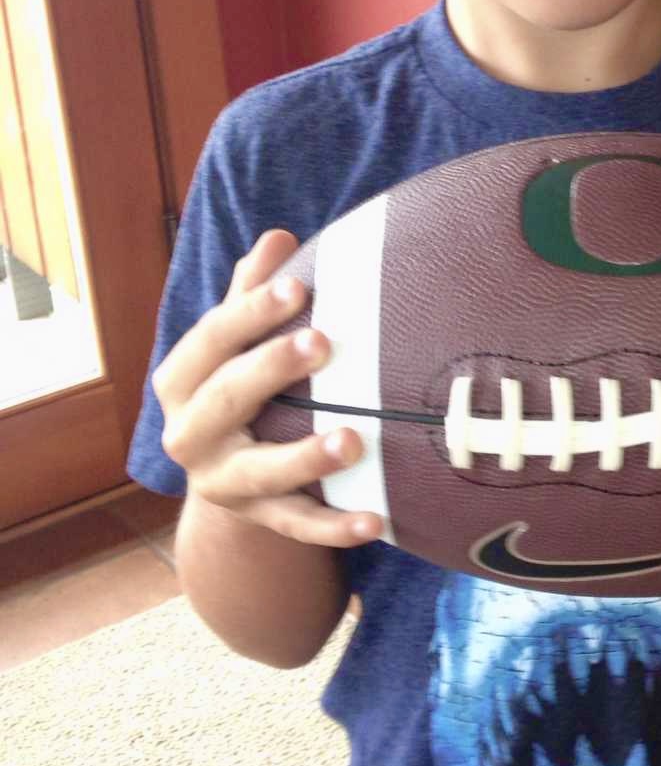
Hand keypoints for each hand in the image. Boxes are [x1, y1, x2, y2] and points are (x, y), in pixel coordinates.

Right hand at [152, 229, 383, 547]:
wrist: (230, 476)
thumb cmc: (243, 386)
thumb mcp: (239, 342)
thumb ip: (253, 292)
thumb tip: (279, 237)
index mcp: (180, 381)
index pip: (210, 339)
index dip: (251, 311)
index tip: (297, 284)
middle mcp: (188, 435)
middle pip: (225, 399)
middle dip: (271, 370)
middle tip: (324, 343)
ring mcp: (221, 484)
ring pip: (260, 472)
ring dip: (306, 457)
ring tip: (353, 441)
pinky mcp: (258, 520)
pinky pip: (298, 527)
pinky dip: (335, 527)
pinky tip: (376, 520)